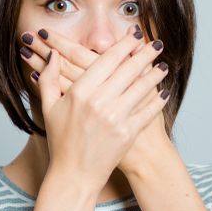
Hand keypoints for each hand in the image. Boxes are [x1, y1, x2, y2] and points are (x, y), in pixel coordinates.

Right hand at [19, 25, 173, 177]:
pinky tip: (163, 92)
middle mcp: (98, 102)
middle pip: (128, 69)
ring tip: (162, 65)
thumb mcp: (49, 109)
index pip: (107, 60)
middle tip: (156, 44)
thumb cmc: (61, 142)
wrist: (74, 176)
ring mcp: (114, 118)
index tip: (135, 35)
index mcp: (78, 92)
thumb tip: (52, 55)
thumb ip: (48, 79)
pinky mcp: (127, 133)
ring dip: (155, 73)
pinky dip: (158, 100)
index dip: (124, 45)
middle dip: (145, 53)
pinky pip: (147, 110)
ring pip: (141, 87)